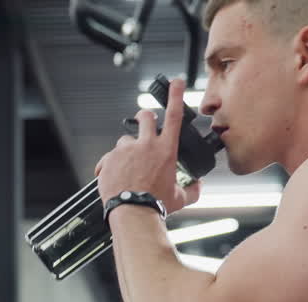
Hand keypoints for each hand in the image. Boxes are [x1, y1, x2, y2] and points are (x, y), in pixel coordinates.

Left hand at [95, 79, 203, 213]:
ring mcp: (126, 151)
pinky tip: (113, 178)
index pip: (174, 115)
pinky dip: (110, 166)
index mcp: (166, 150)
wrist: (132, 213)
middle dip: (144, 116)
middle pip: (144, 116)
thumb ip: (193, 190)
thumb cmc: (156, 206)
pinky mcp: (109, 159)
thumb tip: (199, 185)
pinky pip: (108, 158)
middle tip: (144, 123)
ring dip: (127, 149)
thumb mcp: (180, 199)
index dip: (176, 95)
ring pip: (125, 140)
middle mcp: (146, 145)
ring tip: (128, 169)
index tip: (177, 82)